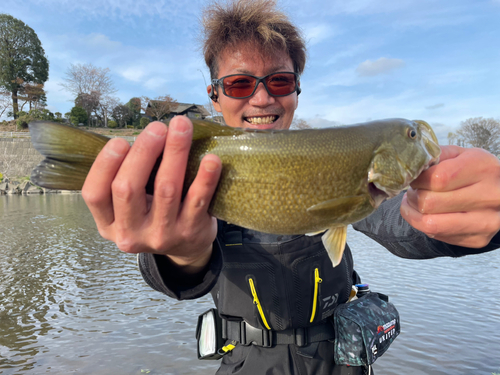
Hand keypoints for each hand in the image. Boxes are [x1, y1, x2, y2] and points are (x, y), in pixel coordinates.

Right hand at [82, 116, 221, 272]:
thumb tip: (144, 135)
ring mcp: (161, 235)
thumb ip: (129, 177)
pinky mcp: (190, 232)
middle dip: (143, 152)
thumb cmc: (155, 215)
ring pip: (165, 189)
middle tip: (158, 127)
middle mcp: (131, 233)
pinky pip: (197, 200)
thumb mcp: (131, 207)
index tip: (119, 141)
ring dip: (174, 153)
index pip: (95, 194)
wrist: (187, 248)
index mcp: (109, 224)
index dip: (104, 165)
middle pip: (127, 188)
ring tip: (181, 128)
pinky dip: (205, 178)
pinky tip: (211, 159)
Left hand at [400, 145, 499, 247]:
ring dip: (413, 213)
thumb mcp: (459, 155)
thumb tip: (410, 166)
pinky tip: (427, 214)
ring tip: (413, 203)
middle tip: (413, 191)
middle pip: (430, 203)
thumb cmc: (474, 171)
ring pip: (430, 224)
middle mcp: (490, 196)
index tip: (414, 178)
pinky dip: (423, 225)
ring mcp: (486, 221)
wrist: (499, 193)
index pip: (438, 179)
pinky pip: (437, 235)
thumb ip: (435, 156)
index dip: (418, 180)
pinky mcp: (478, 239)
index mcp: (483, 168)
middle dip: (413, 196)